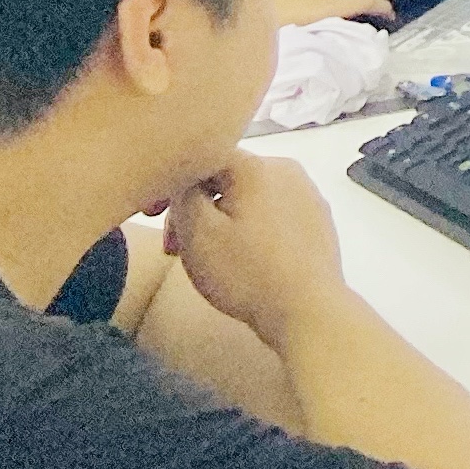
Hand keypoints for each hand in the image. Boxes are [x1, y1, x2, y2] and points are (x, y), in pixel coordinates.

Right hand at [161, 154, 349, 350]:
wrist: (306, 310)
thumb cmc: (246, 271)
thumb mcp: (197, 231)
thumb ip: (183, 192)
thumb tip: (185, 177)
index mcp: (259, 166)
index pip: (202, 158)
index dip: (171, 184)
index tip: (151, 216)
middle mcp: (288, 170)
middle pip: (225, 178)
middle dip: (194, 209)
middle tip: (175, 248)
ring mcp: (308, 195)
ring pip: (247, 198)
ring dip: (218, 222)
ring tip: (205, 258)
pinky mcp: (317, 221)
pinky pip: (271, 214)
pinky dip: (247, 230)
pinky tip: (240, 259)